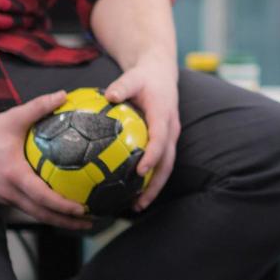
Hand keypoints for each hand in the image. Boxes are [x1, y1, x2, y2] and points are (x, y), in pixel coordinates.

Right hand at [0, 91, 91, 228]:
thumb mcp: (14, 116)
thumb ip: (39, 106)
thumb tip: (63, 95)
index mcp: (12, 175)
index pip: (41, 197)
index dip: (62, 206)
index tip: (82, 210)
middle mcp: (7, 191)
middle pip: (41, 214)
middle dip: (66, 221)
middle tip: (91, 222)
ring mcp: (4, 197)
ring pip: (34, 214)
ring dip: (57, 219)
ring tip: (81, 220)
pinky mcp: (2, 196)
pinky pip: (27, 207)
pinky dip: (45, 211)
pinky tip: (61, 207)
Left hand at [105, 55, 179, 211]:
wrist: (161, 73)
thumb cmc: (144, 76)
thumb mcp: (133, 76)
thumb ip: (122, 86)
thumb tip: (108, 95)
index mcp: (164, 115)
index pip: (161, 139)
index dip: (152, 156)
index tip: (139, 171)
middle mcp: (171, 130)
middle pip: (167, 162)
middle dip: (155, 184)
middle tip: (139, 203)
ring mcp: (170, 137)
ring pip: (166, 167)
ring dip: (154, 187)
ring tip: (136, 206)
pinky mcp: (165, 141)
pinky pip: (160, 163)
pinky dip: (149, 178)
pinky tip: (132, 191)